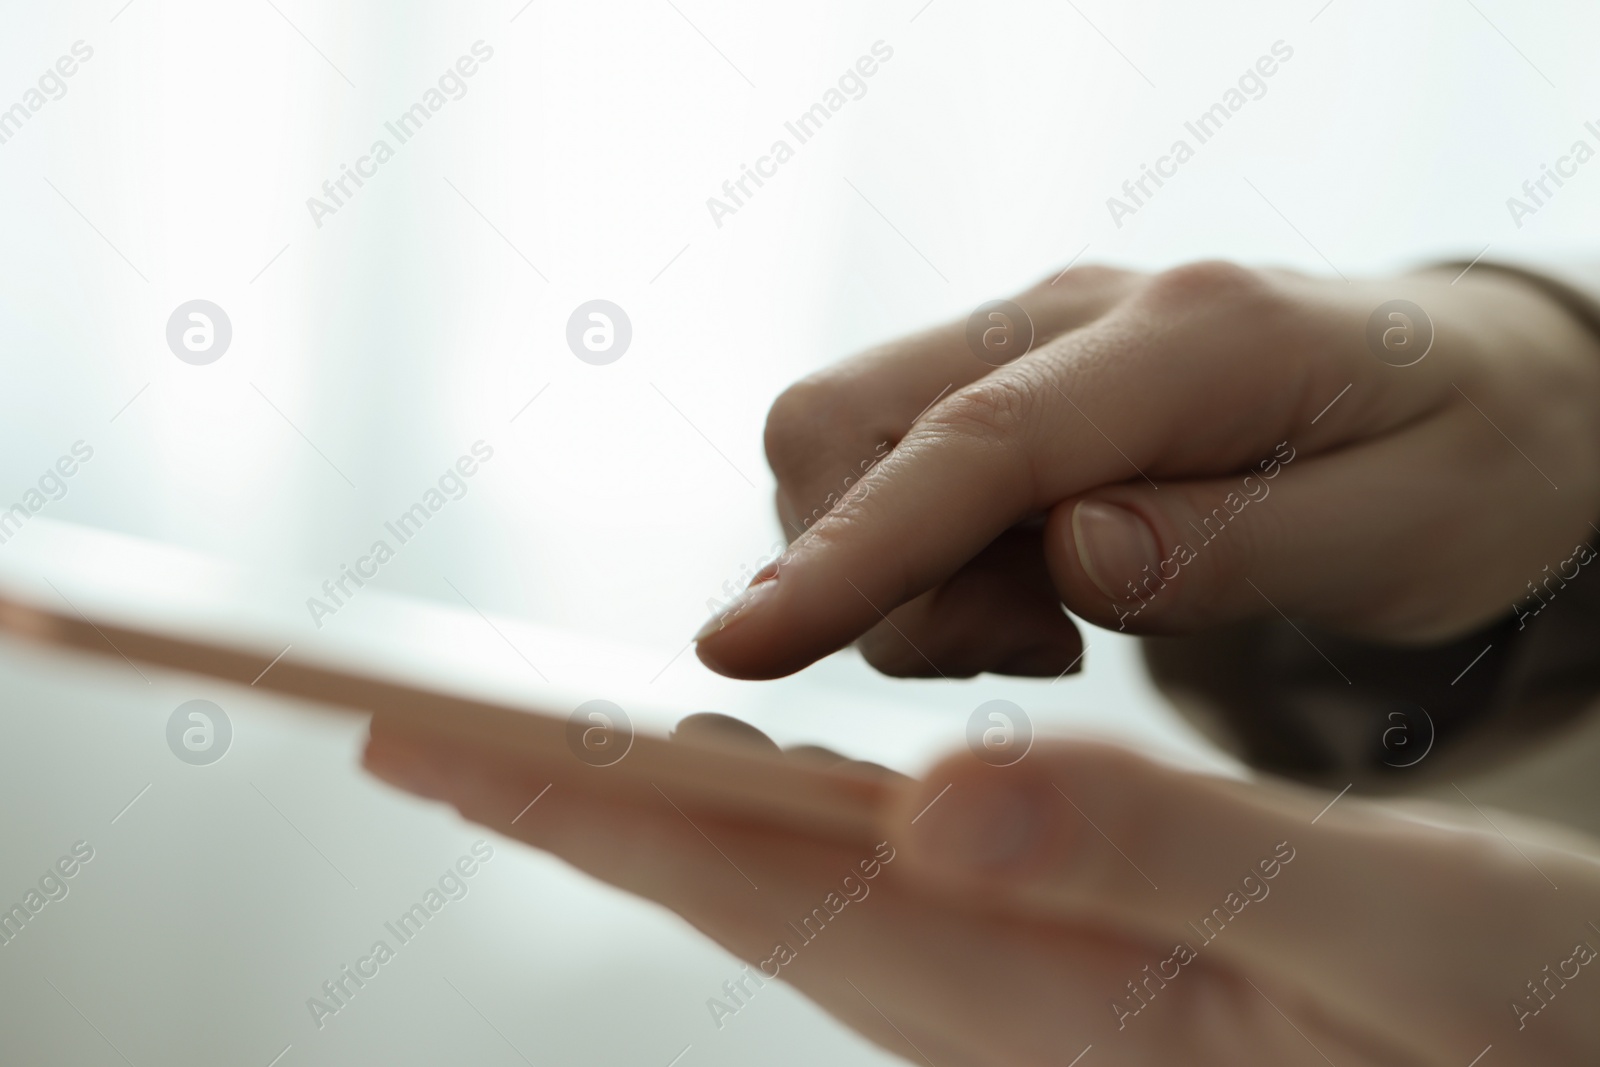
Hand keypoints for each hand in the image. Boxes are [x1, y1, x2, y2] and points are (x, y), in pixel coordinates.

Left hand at [365, 714, 1599, 1066]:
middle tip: (432, 730)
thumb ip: (1167, 858)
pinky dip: (800, 819)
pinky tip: (777, 788)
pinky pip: (897, 885)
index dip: (590, 804)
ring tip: (562, 744)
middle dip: (582, 802)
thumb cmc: (1512, 1014)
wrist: (1565, 1042)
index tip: (438, 740)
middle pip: (746, 890)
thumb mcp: (1380, 930)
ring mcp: (1039, 990)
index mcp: (1058, 1000)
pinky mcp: (1082, 964)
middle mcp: (1013, 1002)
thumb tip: (940, 798)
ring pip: (807, 887)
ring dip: (676, 805)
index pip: (761, 889)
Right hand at [694, 262, 1599, 678]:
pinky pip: (888, 472)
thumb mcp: (1408, 529)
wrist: (1460, 386)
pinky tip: (1040, 593)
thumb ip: (1237, 546)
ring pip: (845, 451)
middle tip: (1039, 645)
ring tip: (1057, 625)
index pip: (980, 442)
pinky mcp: (1000, 383)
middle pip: (846, 420)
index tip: (741, 646)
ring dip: (907, 577)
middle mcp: (1073, 313)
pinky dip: (927, 563)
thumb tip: (1067, 557)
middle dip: (876, 573)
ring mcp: (1024, 341)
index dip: (858, 550)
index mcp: (1191, 335)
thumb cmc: (1461, 464)